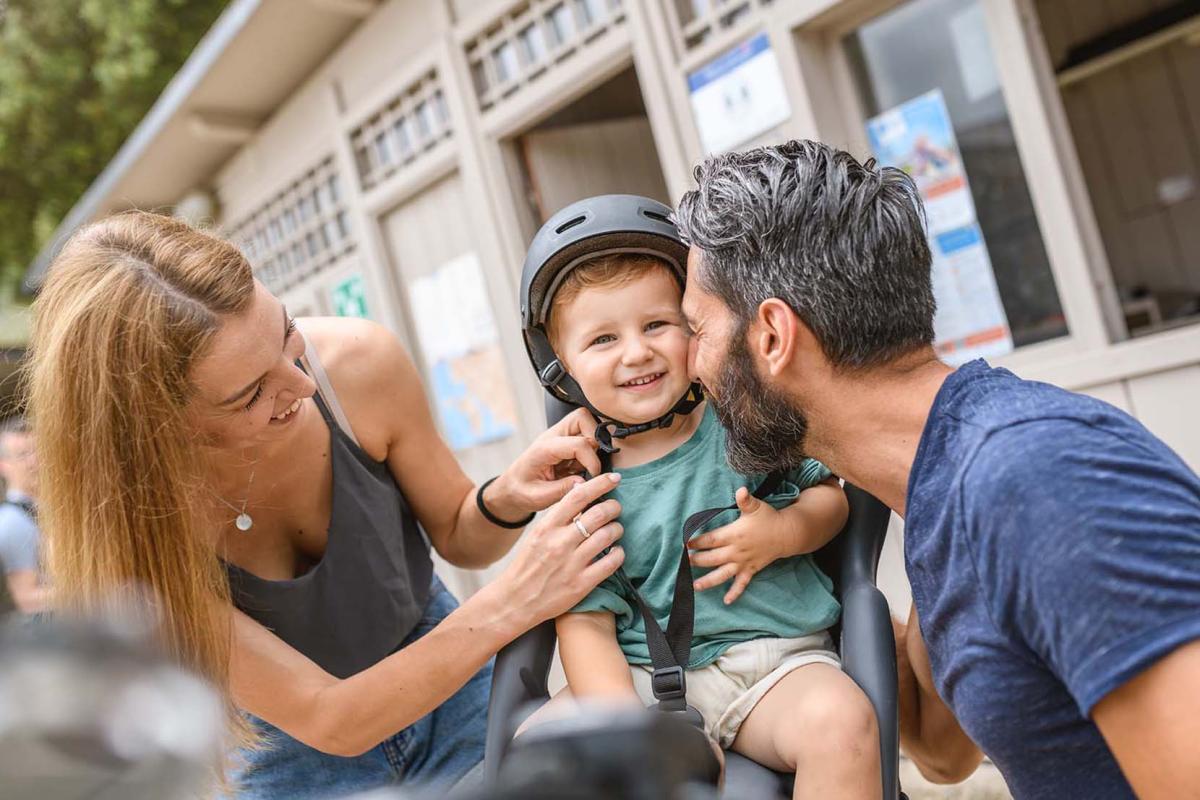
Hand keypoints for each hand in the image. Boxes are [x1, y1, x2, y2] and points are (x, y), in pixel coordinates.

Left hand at [487, 408, 602, 518]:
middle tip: (592, 464)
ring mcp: (559, 437)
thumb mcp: (538, 498)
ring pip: (587, 423)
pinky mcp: (565, 442)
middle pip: (583, 418)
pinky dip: (590, 451)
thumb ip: (561, 490)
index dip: (592, 461)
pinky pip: (586, 436)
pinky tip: (580, 468)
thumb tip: (584, 483)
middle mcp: (552, 436)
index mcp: (544, 448)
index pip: (579, 443)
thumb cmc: (522, 492)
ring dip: (593, 445)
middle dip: (596, 439)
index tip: (593, 477)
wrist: (511, 488)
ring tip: (585, 467)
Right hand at [496, 472, 625, 631]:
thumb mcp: (538, 535)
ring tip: (616, 530)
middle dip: (613, 507)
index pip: (577, 496)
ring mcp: (571, 564)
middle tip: (616, 508)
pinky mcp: (581, 584)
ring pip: (608, 535)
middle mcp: (560, 543)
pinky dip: (619, 553)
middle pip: (598, 514)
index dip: (599, 483)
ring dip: (617, 529)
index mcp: (547, 527)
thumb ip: (558, 518)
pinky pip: (611, 562)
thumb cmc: (528, 565)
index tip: (613, 478)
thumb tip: (582, 494)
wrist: (515, 601)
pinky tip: (616, 552)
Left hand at [687, 487, 786, 604]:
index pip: (711, 540)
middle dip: (697, 561)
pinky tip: (726, 601)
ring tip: (695, 586)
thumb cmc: (768, 518)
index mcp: (734, 535)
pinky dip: (734, 593)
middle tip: (684, 563)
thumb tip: (741, 490)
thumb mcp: (756, 507)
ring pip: (723, 574)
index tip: (685, 544)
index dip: (697, 542)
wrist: (786, 534)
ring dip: (709, 581)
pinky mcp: (751, 570)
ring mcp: (743, 562)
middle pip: (713, 558)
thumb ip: (745, 500)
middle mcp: (737, 551)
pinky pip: (742, 584)